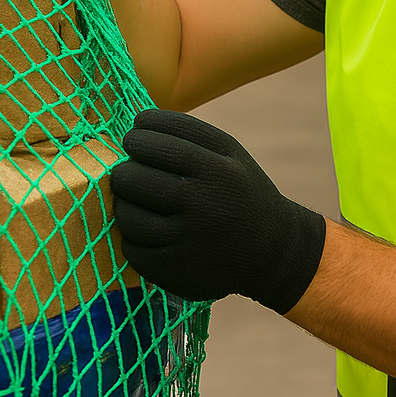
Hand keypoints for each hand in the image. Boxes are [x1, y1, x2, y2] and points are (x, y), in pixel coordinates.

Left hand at [110, 109, 326, 311]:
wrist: (271, 253)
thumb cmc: (241, 191)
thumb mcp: (231, 153)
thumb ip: (188, 133)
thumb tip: (137, 124)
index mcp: (218, 171)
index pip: (158, 144)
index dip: (139, 135)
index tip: (135, 135)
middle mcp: (203, 206)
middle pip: (135, 180)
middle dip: (124, 170)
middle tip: (129, 170)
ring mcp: (187, 243)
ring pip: (127, 216)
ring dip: (124, 203)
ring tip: (135, 198)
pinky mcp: (173, 273)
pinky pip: (131, 249)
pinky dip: (132, 236)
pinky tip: (146, 227)